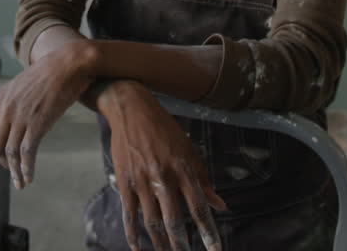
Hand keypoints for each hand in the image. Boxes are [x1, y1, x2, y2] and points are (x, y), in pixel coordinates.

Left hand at [0, 39, 95, 188]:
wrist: (69, 64)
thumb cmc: (53, 73)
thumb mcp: (25, 83)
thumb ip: (16, 100)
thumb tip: (18, 114)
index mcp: (2, 98)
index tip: (4, 156)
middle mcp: (7, 108)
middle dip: (3, 162)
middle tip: (13, 172)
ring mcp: (21, 116)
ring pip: (10, 152)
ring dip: (15, 171)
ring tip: (21, 183)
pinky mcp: (37, 123)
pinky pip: (26, 152)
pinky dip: (26, 168)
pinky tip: (30, 177)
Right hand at [99, 83, 226, 250]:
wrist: (132, 110)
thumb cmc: (165, 130)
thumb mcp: (190, 151)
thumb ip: (204, 180)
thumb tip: (220, 205)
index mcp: (184, 169)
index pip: (199, 208)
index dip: (208, 232)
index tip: (215, 250)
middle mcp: (164, 177)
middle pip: (174, 221)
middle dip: (181, 244)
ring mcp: (142, 181)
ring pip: (152, 222)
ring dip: (160, 244)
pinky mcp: (125, 182)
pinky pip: (130, 214)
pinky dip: (133, 234)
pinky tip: (139, 248)